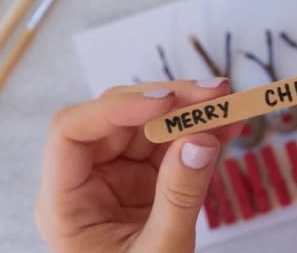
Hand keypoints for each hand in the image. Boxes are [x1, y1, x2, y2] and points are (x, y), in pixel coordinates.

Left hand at [35, 79, 241, 251]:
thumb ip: (179, 198)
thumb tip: (201, 140)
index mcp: (65, 202)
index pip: (72, 133)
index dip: (118, 108)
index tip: (168, 101)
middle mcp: (88, 179)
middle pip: (118, 120)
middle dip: (170, 103)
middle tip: (215, 94)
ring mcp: (118, 176)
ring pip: (149, 126)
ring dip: (191, 113)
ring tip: (230, 107)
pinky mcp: (147, 178)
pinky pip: (172, 144)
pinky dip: (200, 132)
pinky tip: (227, 125)